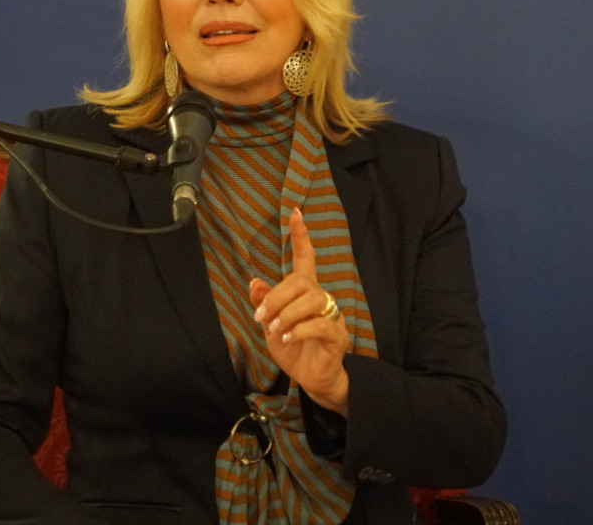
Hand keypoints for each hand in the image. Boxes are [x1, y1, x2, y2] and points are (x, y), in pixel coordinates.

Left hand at [249, 208, 350, 415]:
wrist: (313, 379)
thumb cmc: (294, 350)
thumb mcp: (272, 326)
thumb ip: (265, 305)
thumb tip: (254, 282)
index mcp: (305, 293)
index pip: (307, 258)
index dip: (301, 237)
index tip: (295, 214)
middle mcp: (321, 299)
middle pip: (302, 282)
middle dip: (277, 297)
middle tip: (262, 318)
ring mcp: (332, 317)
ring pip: (313, 299)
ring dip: (288, 313)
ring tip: (275, 330)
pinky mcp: (337, 336)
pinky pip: (320, 324)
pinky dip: (299, 330)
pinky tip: (288, 339)